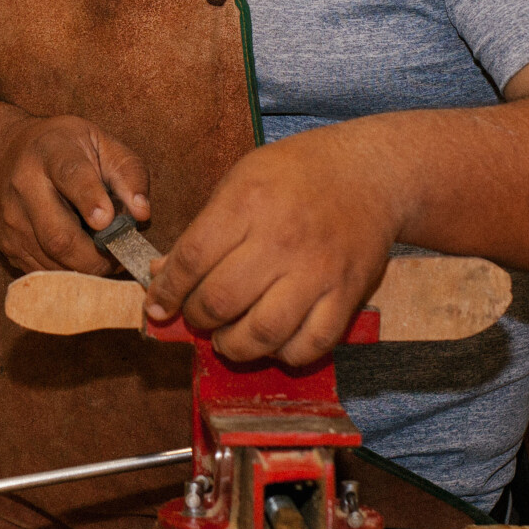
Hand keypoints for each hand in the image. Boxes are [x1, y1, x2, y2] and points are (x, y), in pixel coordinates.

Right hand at [0, 115, 150, 276]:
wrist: (7, 154)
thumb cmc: (68, 149)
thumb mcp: (103, 145)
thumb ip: (129, 174)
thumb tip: (141, 213)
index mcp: (52, 152)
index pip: (71, 176)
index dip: (89, 199)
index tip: (107, 220)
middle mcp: (24, 185)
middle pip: (58, 236)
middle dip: (96, 256)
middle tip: (121, 255)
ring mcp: (11, 218)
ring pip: (52, 260)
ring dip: (86, 268)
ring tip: (103, 255)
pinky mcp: (7, 244)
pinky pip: (42, 271)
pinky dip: (69, 273)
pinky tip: (81, 258)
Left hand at [147, 126, 397, 365]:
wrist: (369, 173)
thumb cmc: (297, 174)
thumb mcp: (240, 182)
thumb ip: (201, 231)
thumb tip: (161, 275)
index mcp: (249, 202)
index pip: (193, 259)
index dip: (168, 290)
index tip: (158, 305)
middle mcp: (283, 238)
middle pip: (221, 300)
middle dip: (197, 318)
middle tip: (196, 317)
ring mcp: (318, 270)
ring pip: (263, 332)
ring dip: (233, 346)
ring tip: (226, 339)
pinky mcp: (348, 294)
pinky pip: (311, 344)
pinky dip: (284, 355)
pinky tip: (271, 342)